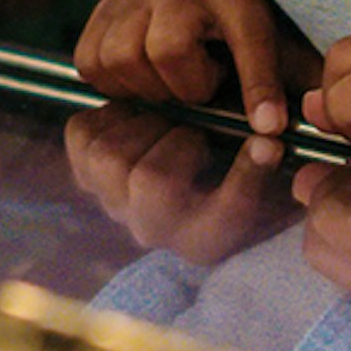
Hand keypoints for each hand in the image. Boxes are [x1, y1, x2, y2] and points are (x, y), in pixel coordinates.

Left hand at [64, 100, 298, 265]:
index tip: (268, 143)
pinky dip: (107, 113)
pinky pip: (82, 135)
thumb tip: (266, 140)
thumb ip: (269, 153)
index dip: (247, 175)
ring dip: (141, 123)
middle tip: (201, 124)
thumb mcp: (266, 161)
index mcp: (207, 238)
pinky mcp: (87, 171)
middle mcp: (154, 230)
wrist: (196, 161)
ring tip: (168, 115)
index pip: (226, 213)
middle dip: (181, 139)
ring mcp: (114, 202)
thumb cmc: (241, 158)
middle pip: (151, 182)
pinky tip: (137, 112)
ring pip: (108, 158)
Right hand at [72, 0, 312, 133]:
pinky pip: (89, 58)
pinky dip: (111, 81)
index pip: (246, 38)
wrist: (224, 0)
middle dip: (184, 88)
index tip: (268, 124)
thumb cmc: (258, 34)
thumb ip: (287, 85)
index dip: (257, 85)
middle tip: (203, 89)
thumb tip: (271, 128)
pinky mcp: (109, 6)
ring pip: (117, 55)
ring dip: (145, 86)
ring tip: (172, 82)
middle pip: (162, 50)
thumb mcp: (286, 54)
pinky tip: (142, 79)